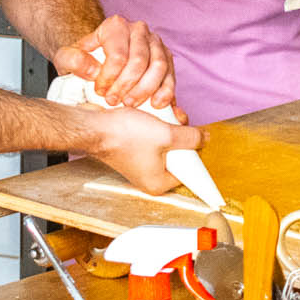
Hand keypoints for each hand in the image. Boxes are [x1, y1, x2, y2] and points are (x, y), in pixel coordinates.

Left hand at [53, 14, 176, 110]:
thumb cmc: (84, 60)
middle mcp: (139, 29)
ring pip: (159, 67)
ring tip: (130, 104)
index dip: (109, 78)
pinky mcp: (167, 57)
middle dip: (127, 86)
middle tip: (114, 102)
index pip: (118, 55)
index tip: (100, 92)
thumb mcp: (67, 58)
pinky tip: (156, 104)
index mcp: (115, 26)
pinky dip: (166, 91)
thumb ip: (72, 60)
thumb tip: (93, 71)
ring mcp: (155, 42)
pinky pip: (171, 75)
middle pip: (139, 61)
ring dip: (145, 90)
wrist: (97, 60)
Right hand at [85, 104, 205, 194]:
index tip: (196, 136)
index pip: (188, 170)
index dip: (194, 150)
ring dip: (168, 128)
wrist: (94, 127)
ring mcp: (140, 164)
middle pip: (178, 155)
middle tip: (177, 121)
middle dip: (181, 136)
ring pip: (166, 144)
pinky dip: (156, 128)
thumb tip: (205, 138)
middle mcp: (149, 177)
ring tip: (162, 116)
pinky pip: (153, 140)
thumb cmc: (124, 136)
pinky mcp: (133, 151)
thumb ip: (190, 138)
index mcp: (158, 183)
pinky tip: (152, 117)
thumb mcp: (165, 134)